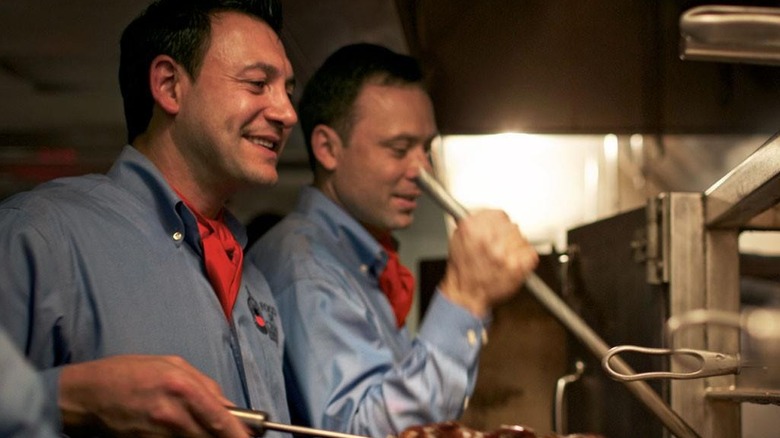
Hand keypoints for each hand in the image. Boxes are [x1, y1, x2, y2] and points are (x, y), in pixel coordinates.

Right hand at [59, 355, 249, 436]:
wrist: (87, 394)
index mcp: (183, 388)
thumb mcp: (171, 364)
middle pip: (211, 436)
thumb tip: (228, 405)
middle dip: (224, 436)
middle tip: (230, 433)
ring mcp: (159, 434)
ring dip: (202, 436)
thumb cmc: (128, 373)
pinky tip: (179, 429)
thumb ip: (204, 384)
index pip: (221, 419)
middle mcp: (173, 414)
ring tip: (191, 422)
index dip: (240, 434)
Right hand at [439, 209, 537, 316]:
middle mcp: (489, 239)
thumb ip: (473, 223)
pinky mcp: (519, 266)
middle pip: (512, 226)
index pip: (499, 214)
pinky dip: (524, 258)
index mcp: (472, 229)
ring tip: (502, 259)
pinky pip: (529, 253)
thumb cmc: (463, 271)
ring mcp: (505, 253)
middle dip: (507, 236)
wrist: (467, 295)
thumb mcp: (458, 239)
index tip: (499, 228)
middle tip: (498, 248)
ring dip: (515, 247)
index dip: (500, 223)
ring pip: (521, 239)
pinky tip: (511, 264)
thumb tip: (485, 214)